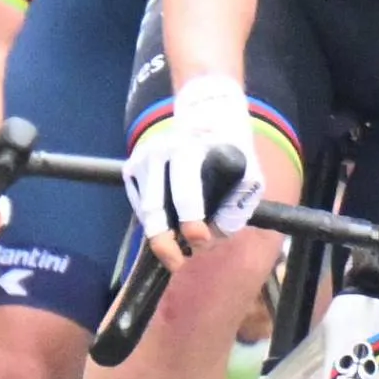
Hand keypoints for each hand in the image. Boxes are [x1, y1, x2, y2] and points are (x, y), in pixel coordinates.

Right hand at [122, 77, 262, 263]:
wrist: (205, 116)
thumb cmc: (230, 150)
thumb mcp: (247, 173)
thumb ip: (236, 207)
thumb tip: (212, 238)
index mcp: (189, 150)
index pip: (185, 193)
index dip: (193, 223)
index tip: (200, 241)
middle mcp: (160, 152)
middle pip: (155, 209)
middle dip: (165, 242)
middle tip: (178, 263)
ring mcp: (142, 160)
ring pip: (145, 212)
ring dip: (160, 236)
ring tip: (177, 252)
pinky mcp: (131, 169)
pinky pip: (139, 206)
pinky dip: (153, 222)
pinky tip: (171, 224)